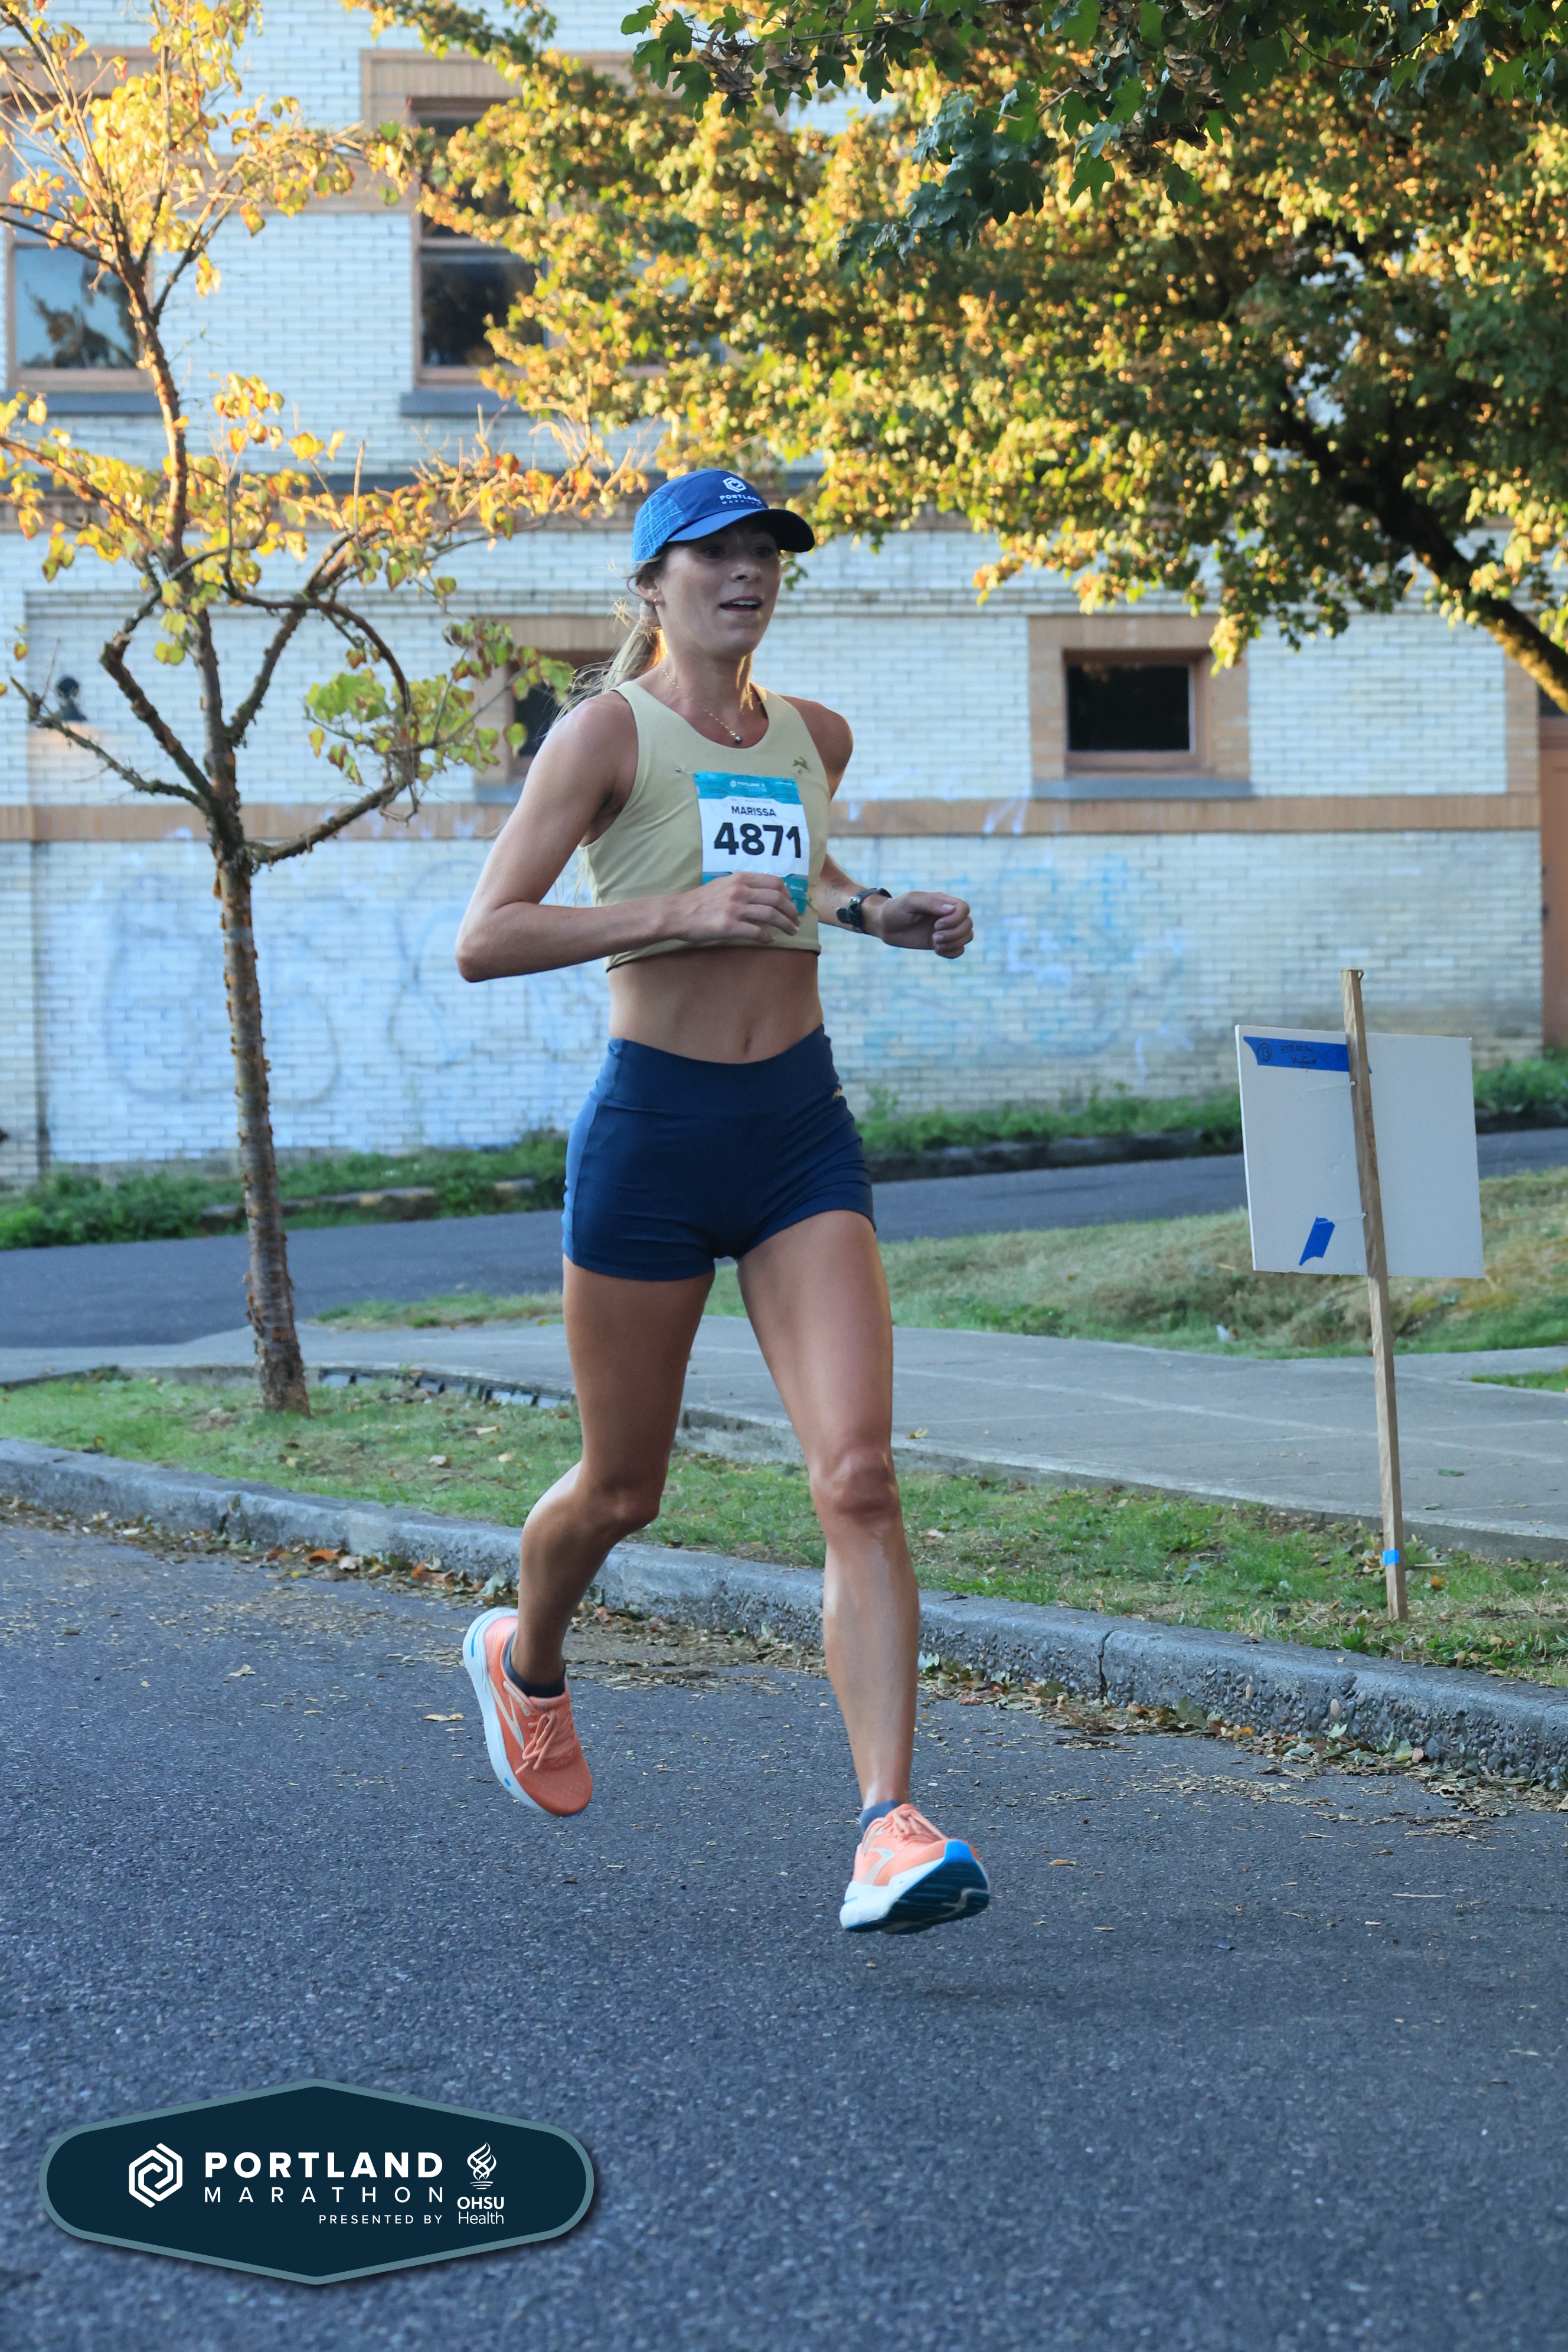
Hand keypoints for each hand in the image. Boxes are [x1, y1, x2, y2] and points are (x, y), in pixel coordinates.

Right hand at [670, 871, 801, 944]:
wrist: (677, 913)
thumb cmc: (699, 900)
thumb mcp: (722, 884)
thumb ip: (742, 886)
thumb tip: (762, 893)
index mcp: (740, 879)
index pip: (775, 882)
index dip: (788, 895)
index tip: (791, 904)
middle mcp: (740, 891)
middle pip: (778, 899)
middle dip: (792, 912)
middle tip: (796, 922)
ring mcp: (735, 908)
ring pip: (772, 915)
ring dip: (786, 925)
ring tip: (791, 932)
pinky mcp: (729, 926)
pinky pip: (757, 931)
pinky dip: (768, 937)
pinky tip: (770, 940)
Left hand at [871, 891, 971, 958]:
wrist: (884, 925)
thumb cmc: (895, 909)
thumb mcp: (910, 902)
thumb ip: (930, 903)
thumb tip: (951, 909)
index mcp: (942, 902)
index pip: (964, 908)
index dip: (956, 919)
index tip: (937, 924)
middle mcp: (947, 916)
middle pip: (968, 925)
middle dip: (954, 934)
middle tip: (934, 936)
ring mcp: (945, 930)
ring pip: (967, 937)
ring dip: (953, 943)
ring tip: (934, 943)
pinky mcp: (941, 943)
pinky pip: (959, 950)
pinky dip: (951, 952)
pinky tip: (936, 950)